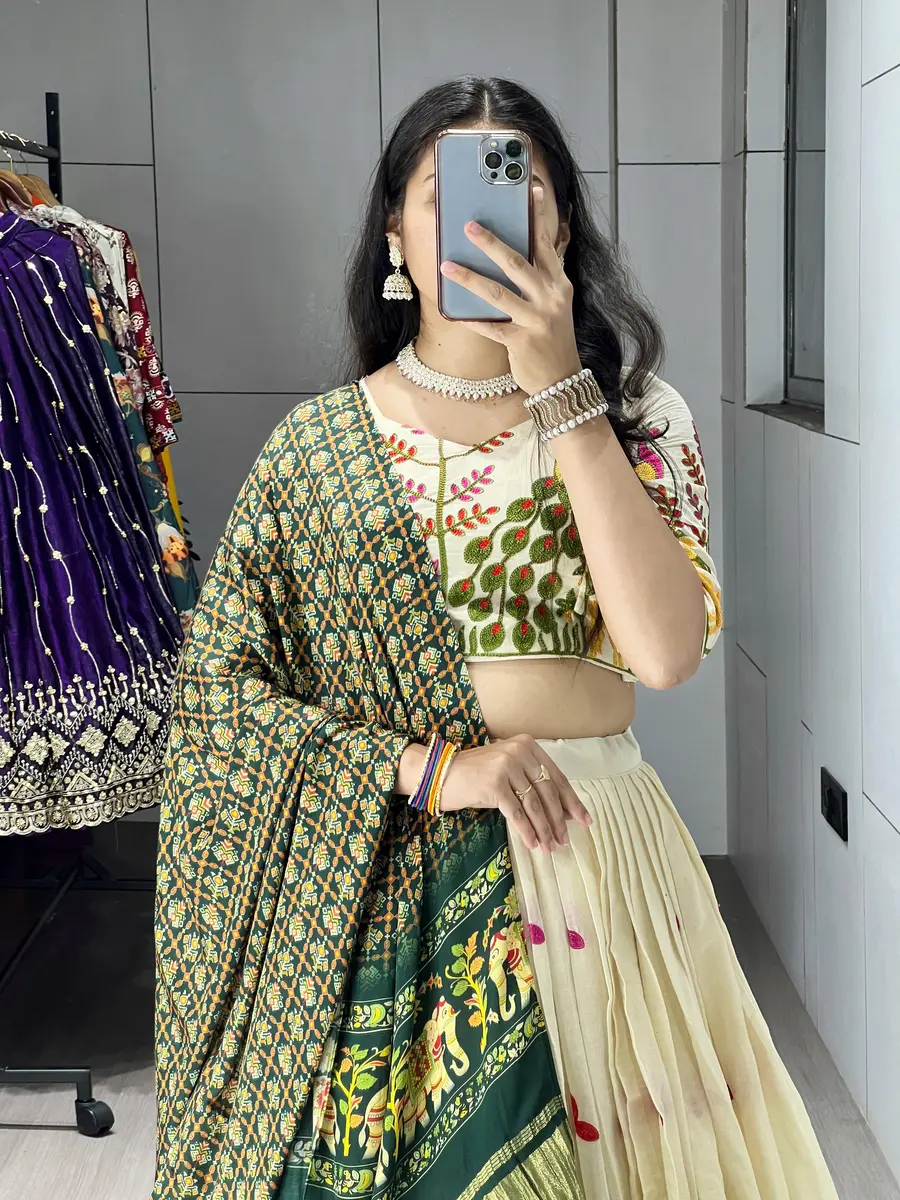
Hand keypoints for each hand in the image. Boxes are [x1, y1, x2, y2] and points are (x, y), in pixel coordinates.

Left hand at [438, 185, 581, 395]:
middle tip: (468, 226)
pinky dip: (472, 319)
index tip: (529, 190)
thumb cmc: (552, 339)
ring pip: (498, 293)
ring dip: (470, 278)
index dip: (536, 216)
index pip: (545, 244)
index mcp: (559, 284)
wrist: (562, 380)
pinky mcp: (522, 342)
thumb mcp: (554, 305)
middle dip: (491, 243)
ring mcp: (537, 320)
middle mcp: (550, 298)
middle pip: (517, 263)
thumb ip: (539, 280)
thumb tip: (511, 254)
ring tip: (447, 266)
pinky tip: (455, 313)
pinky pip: (491, 327)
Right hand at [439, 733, 591, 852]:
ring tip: (550, 847)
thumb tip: (562, 811)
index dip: (571, 801)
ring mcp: (506, 767)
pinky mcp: (494, 785)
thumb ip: (532, 782)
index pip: (556, 776)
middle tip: (565, 840)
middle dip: (558, 820)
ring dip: (544, 829)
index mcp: (527, 745)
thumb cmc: (475, 775)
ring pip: (534, 805)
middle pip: (548, 792)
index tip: (584, 820)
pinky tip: (533, 844)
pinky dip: (527, 831)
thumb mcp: (507, 770)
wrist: (440, 773)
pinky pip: (516, 813)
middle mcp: (519, 752)